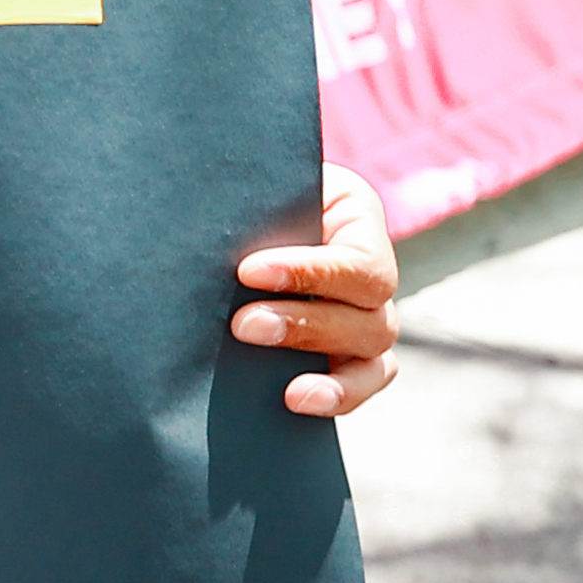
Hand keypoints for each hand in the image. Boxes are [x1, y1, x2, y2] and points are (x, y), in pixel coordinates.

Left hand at [230, 166, 400, 420]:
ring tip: (287, 388)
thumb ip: (248, 201)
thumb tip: (208, 222)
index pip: (354, 257)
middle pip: (369, 309)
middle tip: (242, 325)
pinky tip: (298, 400)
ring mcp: (363, 311)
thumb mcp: (248, 182)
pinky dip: (341, 394)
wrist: (226, 210)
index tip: (247, 272)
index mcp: (353, 212)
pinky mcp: (349, 349)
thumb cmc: (236, 187)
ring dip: (328, 367)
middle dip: (305, 322)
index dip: (307, 272)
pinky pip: (366, 378)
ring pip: (373, 347)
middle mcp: (367, 266)